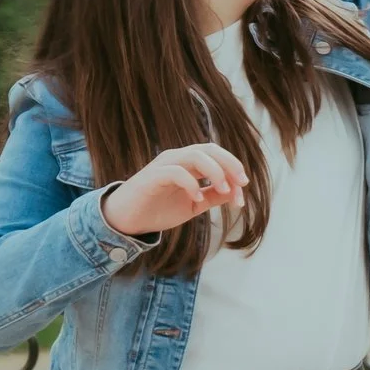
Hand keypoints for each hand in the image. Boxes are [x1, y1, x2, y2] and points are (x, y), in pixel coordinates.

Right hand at [100, 143, 248, 237]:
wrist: (127, 221)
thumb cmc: (158, 209)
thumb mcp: (194, 205)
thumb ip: (213, 196)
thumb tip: (236, 192)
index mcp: (189, 164)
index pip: (217, 155)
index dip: (234, 168)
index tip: (243, 190)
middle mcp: (177, 159)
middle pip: (209, 149)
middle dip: (230, 164)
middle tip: (241, 183)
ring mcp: (164, 165)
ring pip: (196, 155)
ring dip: (215, 172)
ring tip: (223, 190)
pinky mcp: (152, 176)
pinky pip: (175, 172)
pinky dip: (191, 183)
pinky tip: (196, 198)